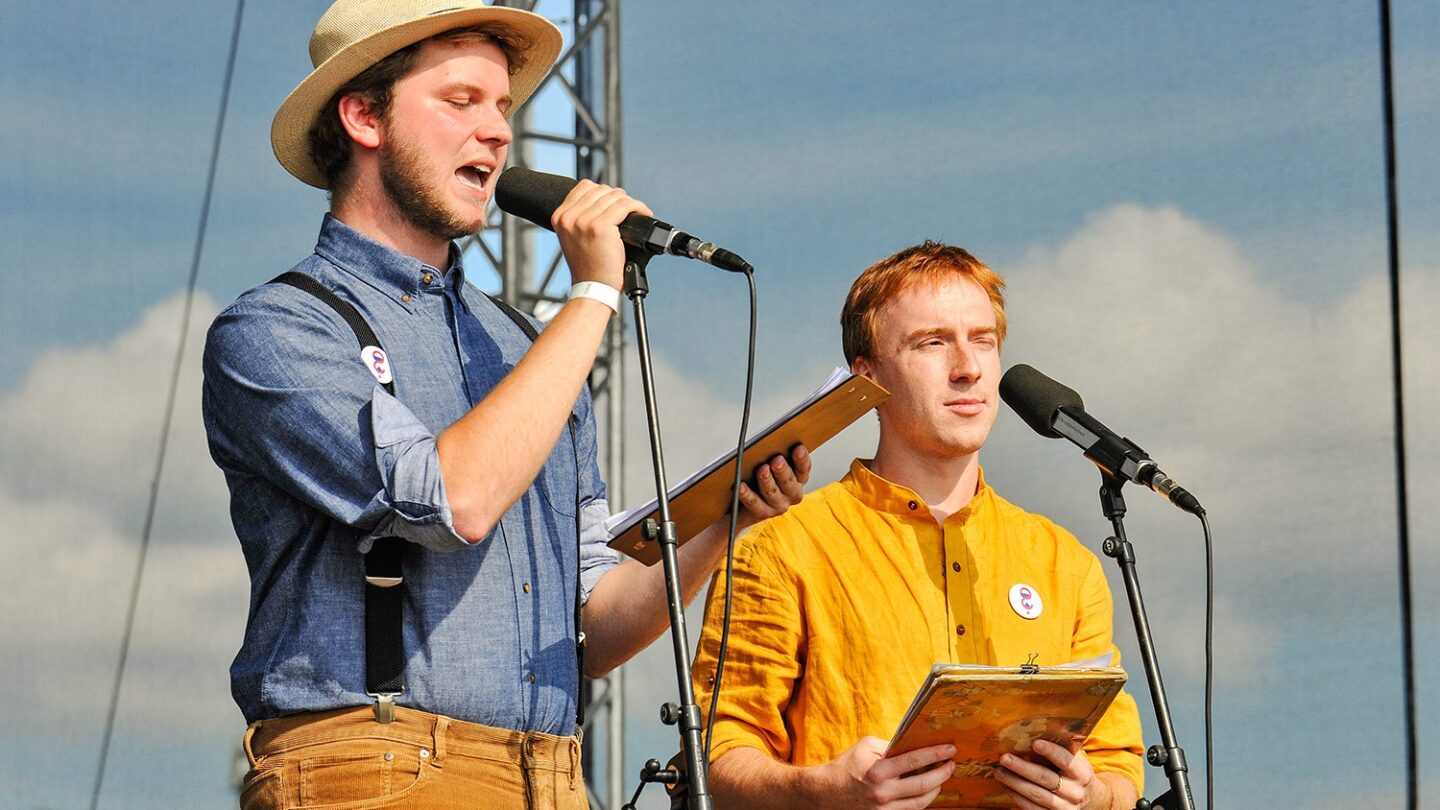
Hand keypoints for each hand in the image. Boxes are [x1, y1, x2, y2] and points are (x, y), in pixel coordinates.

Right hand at [550, 180, 651, 290]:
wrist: (594, 287)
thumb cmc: (589, 267)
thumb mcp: (575, 238)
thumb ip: (582, 217)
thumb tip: (605, 200)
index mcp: (560, 217)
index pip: (584, 187)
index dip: (604, 192)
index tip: (614, 202)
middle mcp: (569, 217)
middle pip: (601, 190)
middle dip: (618, 198)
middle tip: (628, 210)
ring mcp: (583, 221)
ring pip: (614, 196)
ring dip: (629, 202)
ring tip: (635, 212)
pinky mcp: (600, 227)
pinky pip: (624, 206)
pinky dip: (637, 207)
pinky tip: (642, 213)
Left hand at [734, 446, 810, 529]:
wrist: (742, 505)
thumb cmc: (758, 477)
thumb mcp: (770, 464)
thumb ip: (774, 455)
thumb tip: (770, 443)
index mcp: (798, 479)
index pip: (803, 469)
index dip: (802, 459)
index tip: (798, 448)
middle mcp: (792, 494)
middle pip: (789, 482)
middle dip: (783, 470)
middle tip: (777, 460)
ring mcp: (778, 505)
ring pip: (772, 493)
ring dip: (767, 481)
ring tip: (762, 469)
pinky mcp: (762, 513)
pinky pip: (754, 503)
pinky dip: (747, 494)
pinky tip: (741, 486)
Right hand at [807, 736, 956, 808]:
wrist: (825, 793)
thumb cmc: (846, 766)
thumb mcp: (866, 747)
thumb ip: (890, 747)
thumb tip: (914, 746)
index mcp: (878, 770)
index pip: (914, 761)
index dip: (935, 754)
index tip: (950, 749)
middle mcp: (883, 792)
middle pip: (923, 785)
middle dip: (942, 773)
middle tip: (952, 764)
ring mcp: (884, 809)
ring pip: (921, 802)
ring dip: (936, 789)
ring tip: (942, 777)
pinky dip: (922, 800)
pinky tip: (927, 790)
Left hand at [995, 740, 1111, 809]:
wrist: (1092, 801)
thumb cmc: (1076, 774)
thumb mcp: (1077, 761)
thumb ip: (1063, 747)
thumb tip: (1040, 725)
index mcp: (1082, 774)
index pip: (1067, 761)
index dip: (1051, 752)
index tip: (1034, 743)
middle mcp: (1075, 792)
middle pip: (1046, 779)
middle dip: (1023, 768)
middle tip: (1004, 758)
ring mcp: (1065, 807)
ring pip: (1037, 795)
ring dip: (1015, 783)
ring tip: (999, 772)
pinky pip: (1033, 809)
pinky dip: (1017, 797)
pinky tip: (1006, 786)